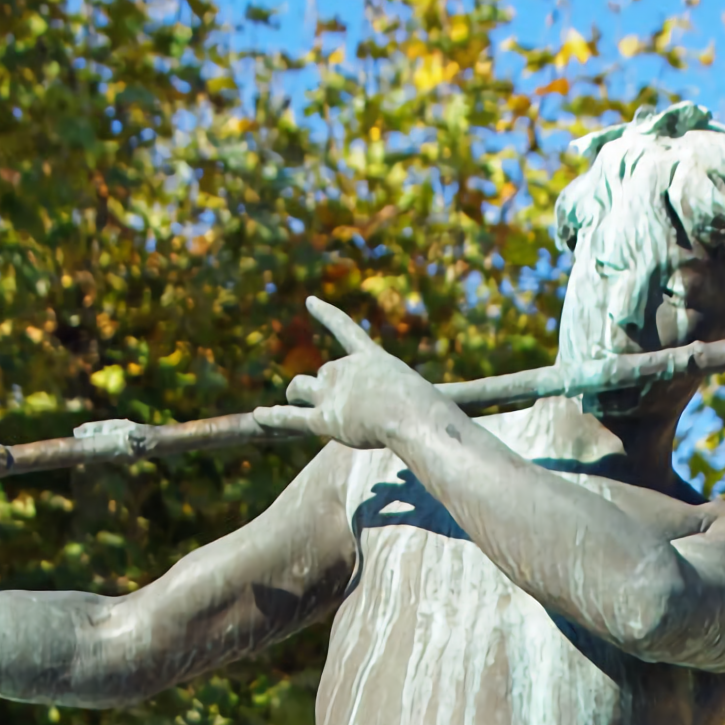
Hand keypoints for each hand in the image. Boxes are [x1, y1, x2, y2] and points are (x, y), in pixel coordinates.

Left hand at [252, 298, 444, 453]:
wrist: (411, 415)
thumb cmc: (429, 412)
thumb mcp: (428, 402)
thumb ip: (427, 409)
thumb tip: (465, 423)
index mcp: (371, 358)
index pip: (345, 330)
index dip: (326, 316)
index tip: (309, 301)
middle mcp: (346, 369)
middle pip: (324, 372)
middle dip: (323, 387)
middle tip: (335, 407)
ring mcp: (333, 393)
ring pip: (301, 387)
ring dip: (296, 394)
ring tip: (292, 401)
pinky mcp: (325, 418)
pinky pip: (292, 416)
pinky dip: (273, 416)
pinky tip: (259, 416)